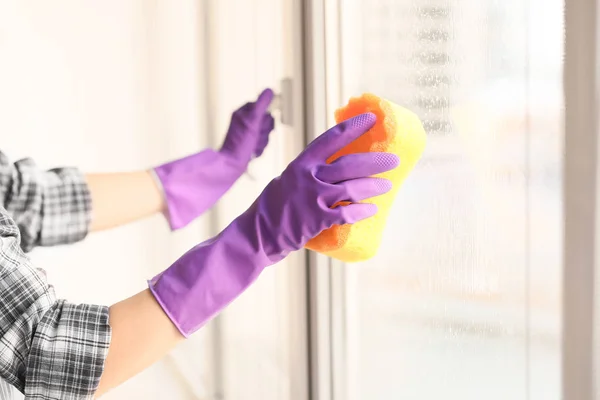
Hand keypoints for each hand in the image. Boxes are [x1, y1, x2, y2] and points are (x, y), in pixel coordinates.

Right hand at [148, 112, 399, 335]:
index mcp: (301, 163)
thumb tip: (341, 166)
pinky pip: (347, 213)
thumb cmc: (275, 205)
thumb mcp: (289, 179)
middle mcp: (307, 176)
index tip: (372, 119)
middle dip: (375, 161)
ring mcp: (312, 197)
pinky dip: (362, 210)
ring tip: (386, 186)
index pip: (332, 138)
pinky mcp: (316, 219)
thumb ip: (311, 171)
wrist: (258, 233)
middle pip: (349, 163)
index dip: (353, 127)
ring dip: (373, 186)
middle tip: (393, 161)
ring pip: (352, 187)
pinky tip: (372, 209)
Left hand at [220, 88, 274, 162]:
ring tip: (253, 145)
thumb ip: (261, 105)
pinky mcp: (250, 143)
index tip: (261, 123)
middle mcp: (246, 121)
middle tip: (255, 135)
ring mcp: (248, 133)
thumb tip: (270, 90)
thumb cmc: (239, 142)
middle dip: (264, 130)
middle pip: (267, 120)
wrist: (232, 164)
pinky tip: (252, 152)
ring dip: (262, 141)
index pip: (263, 106)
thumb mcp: (252, 120)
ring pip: (266, 133)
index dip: (265, 116)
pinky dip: (259, 148)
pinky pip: (263, 143)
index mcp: (243, 112)